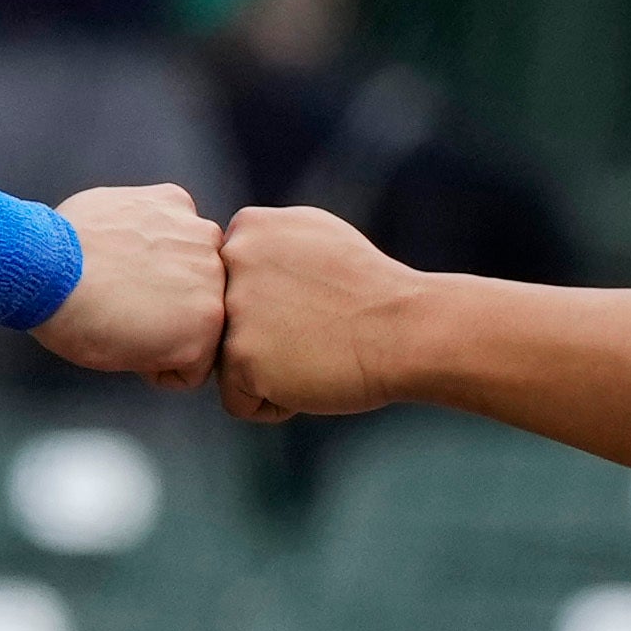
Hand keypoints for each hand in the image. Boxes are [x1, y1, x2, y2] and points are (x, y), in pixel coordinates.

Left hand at [31, 182, 226, 389]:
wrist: (46, 268)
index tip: (147, 346)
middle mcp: (215, 277)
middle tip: (136, 305)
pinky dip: (158, 226)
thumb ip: (168, 346)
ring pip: (198, 254)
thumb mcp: (130, 360)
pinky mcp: (174, 200)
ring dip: (175, 260)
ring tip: (129, 267)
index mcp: (208, 327)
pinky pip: (178, 217)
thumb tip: (168, 333)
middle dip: (179, 304)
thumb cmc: (78, 319)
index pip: (208, 348)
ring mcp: (195, 234)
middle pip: (208, 297)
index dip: (172, 353)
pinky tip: (127, 238)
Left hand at [207, 202, 407, 422]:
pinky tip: (311, 379)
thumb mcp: (317, 234)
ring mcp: (231, 311)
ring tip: (315, 353)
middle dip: (265, 337)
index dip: (272, 305)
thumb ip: (269, 240)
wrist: (405, 329)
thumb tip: (235, 250)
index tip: (313, 303)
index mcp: (247, 228)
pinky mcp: (240, 359)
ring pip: (229, 363)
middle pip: (224, 325)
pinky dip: (275, 403)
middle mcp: (230, 262)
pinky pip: (240, 402)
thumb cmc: (372, 288)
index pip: (230, 285)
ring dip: (268, 371)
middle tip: (317, 330)